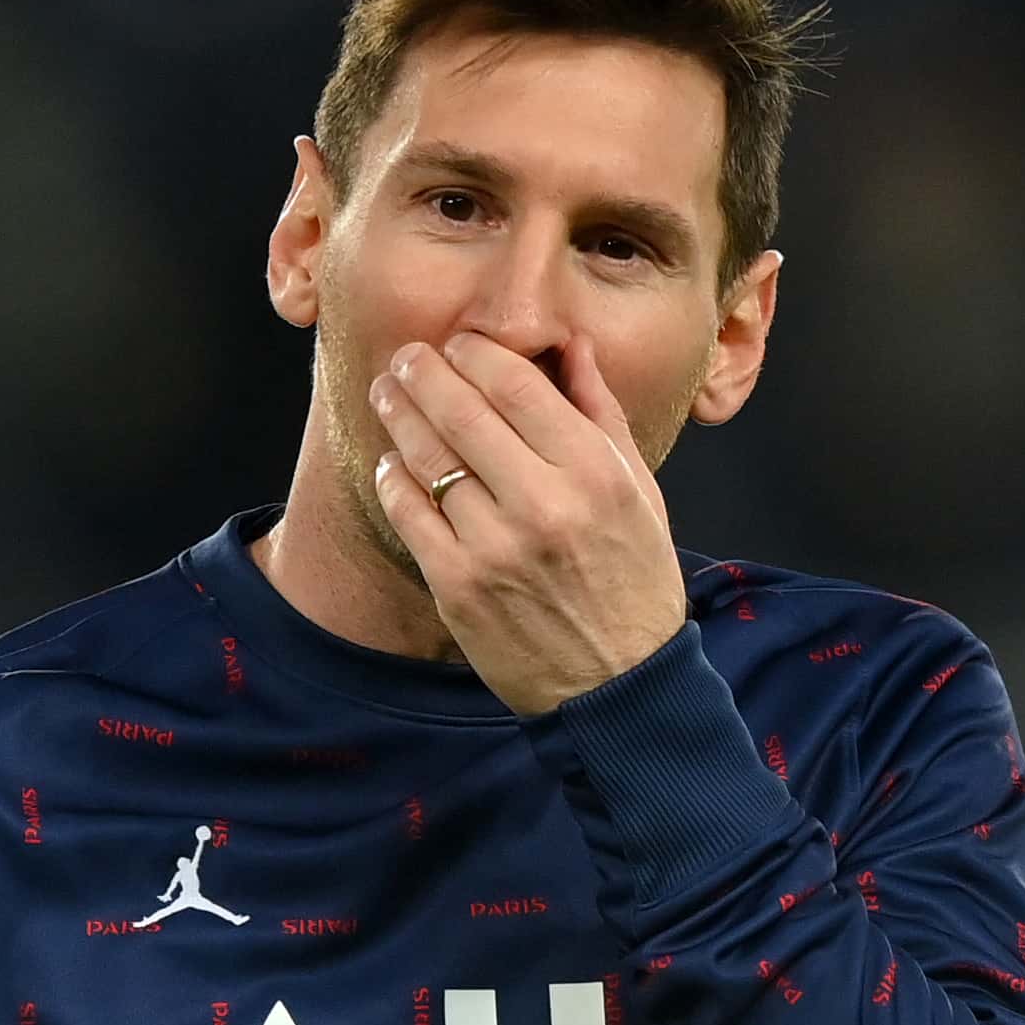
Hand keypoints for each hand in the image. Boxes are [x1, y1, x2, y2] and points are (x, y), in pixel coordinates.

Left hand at [365, 328, 686, 714]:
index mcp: (594, 473)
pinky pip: (410, 514)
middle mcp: (543, 504)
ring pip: (428, 460)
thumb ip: (600, 415)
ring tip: (386, 394)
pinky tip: (392, 461)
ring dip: (399, 418)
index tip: (457, 343)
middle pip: (461, 414)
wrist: (617, 682)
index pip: (518, 387)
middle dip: (423, 374)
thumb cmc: (632, 579)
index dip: (476, 354)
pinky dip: (394, 479)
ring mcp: (494, 547)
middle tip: (404, 357)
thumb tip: (573, 347)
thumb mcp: (639, 491)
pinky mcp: (457, 585)